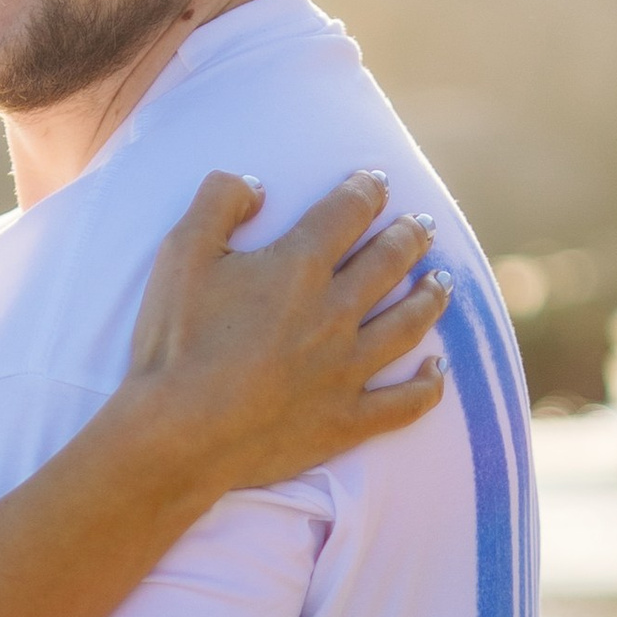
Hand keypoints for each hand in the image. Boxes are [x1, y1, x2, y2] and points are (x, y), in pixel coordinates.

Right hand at [124, 169, 448, 493]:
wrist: (177, 435)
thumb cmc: (174, 343)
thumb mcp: (180, 254)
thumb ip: (218, 202)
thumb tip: (256, 185)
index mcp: (299, 267)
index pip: (347, 213)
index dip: (366, 190)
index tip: (377, 181)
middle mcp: (335, 313)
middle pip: (389, 263)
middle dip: (409, 237)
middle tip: (423, 226)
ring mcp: (346, 369)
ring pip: (407, 324)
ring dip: (430, 298)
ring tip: (442, 282)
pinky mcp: (346, 420)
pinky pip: (404, 403)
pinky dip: (427, 386)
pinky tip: (437, 370)